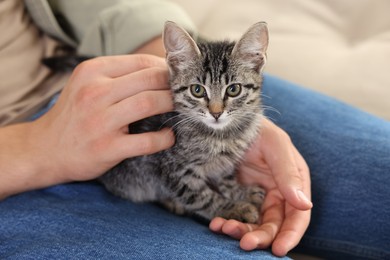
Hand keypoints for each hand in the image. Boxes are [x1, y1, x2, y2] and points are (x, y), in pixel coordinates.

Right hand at [36, 54, 174, 181]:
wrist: (45, 148)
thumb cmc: (73, 114)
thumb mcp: (87, 84)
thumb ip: (117, 75)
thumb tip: (159, 70)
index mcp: (92, 72)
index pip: (141, 62)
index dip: (165, 69)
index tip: (176, 79)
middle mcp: (95, 92)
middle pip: (150, 79)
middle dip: (173, 85)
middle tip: (183, 94)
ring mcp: (100, 121)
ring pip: (150, 103)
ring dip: (172, 105)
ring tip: (179, 110)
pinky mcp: (106, 148)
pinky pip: (146, 141)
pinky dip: (164, 138)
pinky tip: (168, 136)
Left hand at [209, 118, 311, 255]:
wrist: (230, 121)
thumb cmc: (259, 129)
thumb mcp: (276, 145)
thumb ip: (288, 173)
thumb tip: (305, 205)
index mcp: (293, 182)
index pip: (297, 215)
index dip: (291, 235)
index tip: (278, 250)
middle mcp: (277, 192)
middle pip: (274, 224)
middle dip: (261, 236)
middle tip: (244, 243)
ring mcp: (257, 195)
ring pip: (254, 223)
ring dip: (241, 230)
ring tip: (224, 228)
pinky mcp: (239, 196)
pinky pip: (236, 214)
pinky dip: (227, 221)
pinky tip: (216, 223)